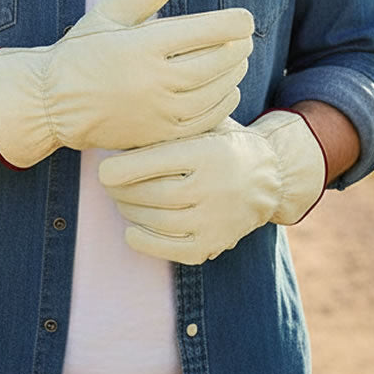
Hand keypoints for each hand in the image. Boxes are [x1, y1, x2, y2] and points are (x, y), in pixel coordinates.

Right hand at [0, 0, 252, 168]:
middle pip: (215, 64)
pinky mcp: (156, 135)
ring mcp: (155, 111)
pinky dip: (222, 105)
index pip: (204, 32)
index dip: (233, 23)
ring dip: (234, 75)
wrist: (52, 102)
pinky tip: (227, 90)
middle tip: (246, 38)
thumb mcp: (109, 12)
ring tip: (239, 61)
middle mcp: (152, 80)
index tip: (244, 18)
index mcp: (142, 46)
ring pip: (213, 93)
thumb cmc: (82, 50)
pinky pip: (202, 122)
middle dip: (238, 49)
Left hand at [98, 110, 326, 264]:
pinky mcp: (215, 243)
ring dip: (130, 212)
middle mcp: (214, 187)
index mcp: (208, 152)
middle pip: (152, 194)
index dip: (121, 169)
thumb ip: (170, 127)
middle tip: (109, 185)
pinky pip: (173, 249)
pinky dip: (146, 242)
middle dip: (122, 191)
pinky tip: (132, 230)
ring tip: (120, 200)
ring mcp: (216, 219)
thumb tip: (118, 130)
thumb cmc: (221, 142)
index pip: (155, 162)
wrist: (269, 175)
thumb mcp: (204, 124)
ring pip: (158, 221)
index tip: (103, 170)